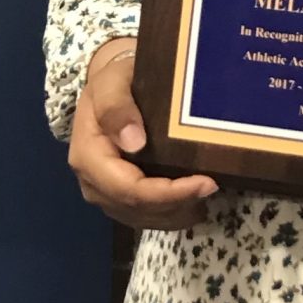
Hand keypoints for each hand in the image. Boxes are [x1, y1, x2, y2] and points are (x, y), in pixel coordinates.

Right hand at [68, 37, 218, 231]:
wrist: (110, 90)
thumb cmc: (113, 83)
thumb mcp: (111, 84)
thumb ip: (116, 108)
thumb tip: (133, 143)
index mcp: (88, 158)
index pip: (129, 189)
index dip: (168, 193)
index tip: (205, 182)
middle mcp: (92, 184)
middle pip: (138, 209)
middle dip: (178, 203)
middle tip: (214, 186)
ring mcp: (105, 195)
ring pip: (144, 219)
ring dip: (178, 212)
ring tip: (207, 194)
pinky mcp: (118, 200)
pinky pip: (146, 217)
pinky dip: (172, 214)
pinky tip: (194, 201)